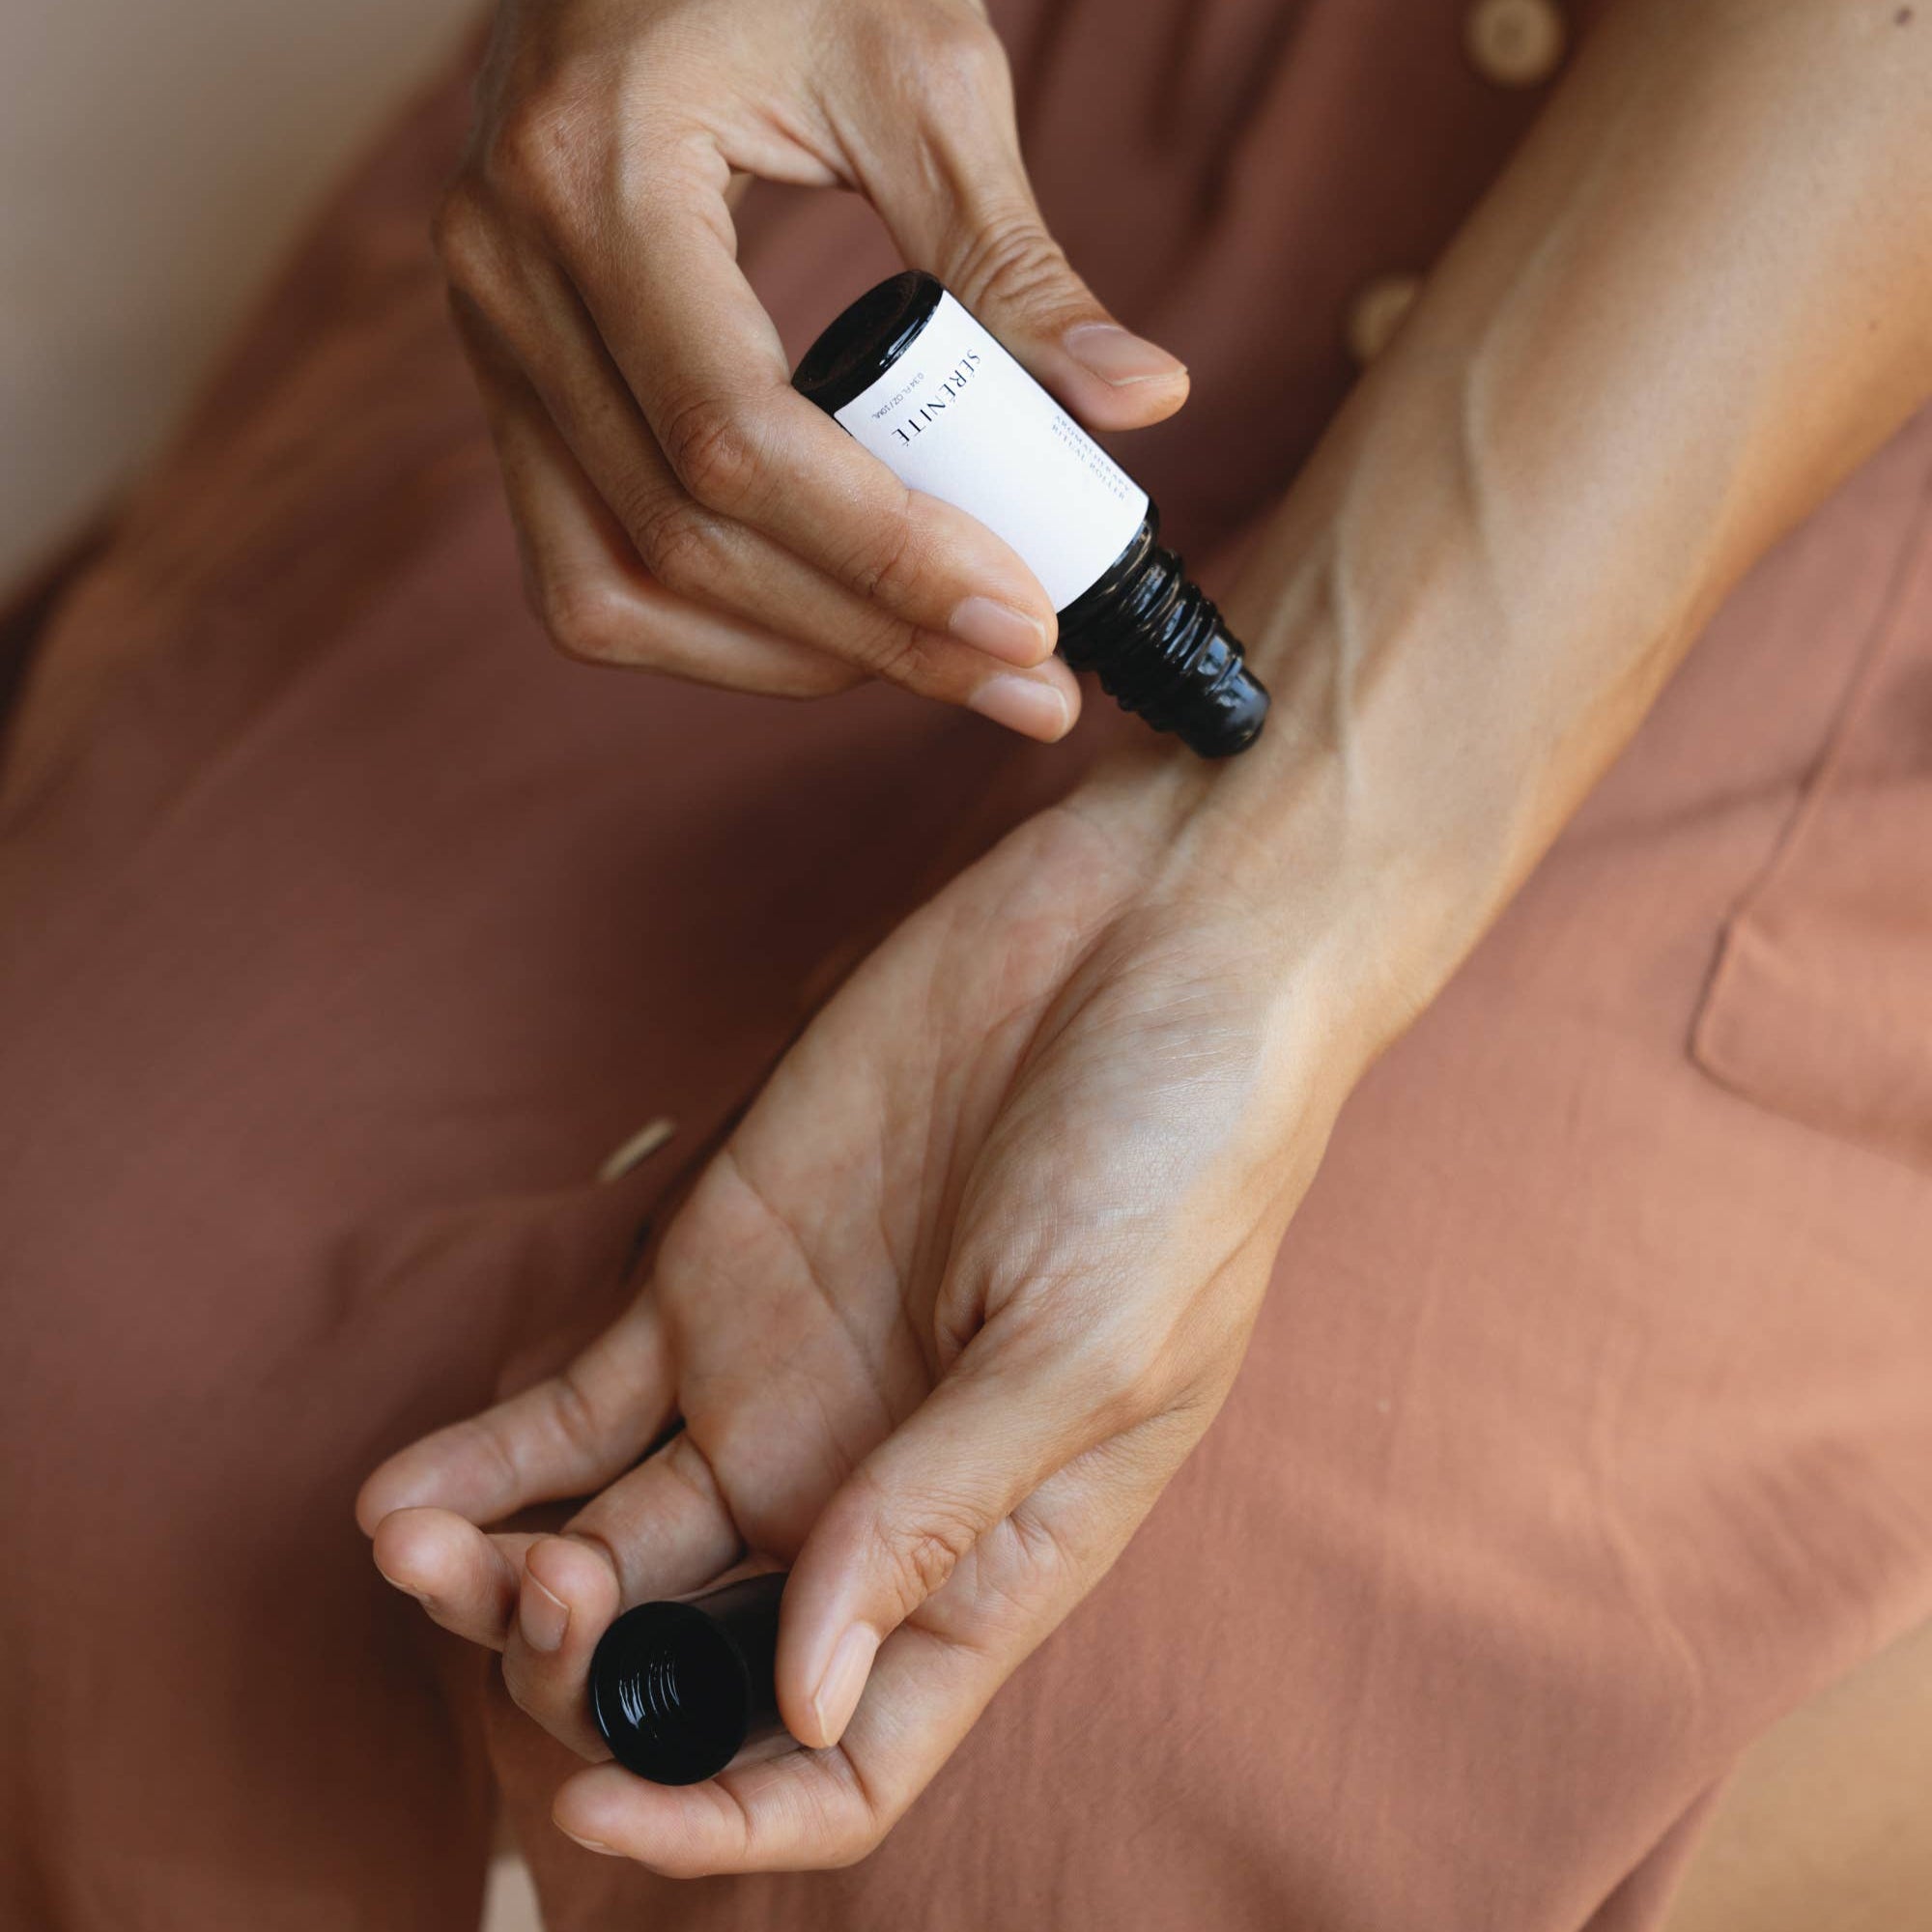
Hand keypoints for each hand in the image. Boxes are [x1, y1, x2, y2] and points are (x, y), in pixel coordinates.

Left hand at [357, 768, 1369, 1872]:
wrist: (1146, 941)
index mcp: (986, 1553)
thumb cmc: (1186, 1156)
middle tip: (543, 1590)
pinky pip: (570, 1405)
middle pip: (688, 1664)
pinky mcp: (714, 1274)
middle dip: (584, 1676)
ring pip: (604, 1545)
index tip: (602, 1807)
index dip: (724, 1816)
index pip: (845, 1753)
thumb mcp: (1093, 1349)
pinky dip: (480, 1459)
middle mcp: (866, 1493)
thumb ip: (941, 1517)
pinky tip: (397, 1499)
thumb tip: (807, 1698)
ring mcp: (778, 1387)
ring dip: (496, 1582)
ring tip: (425, 1550)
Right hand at [439, 0, 1189, 735]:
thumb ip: (1015, 256)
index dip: (886, 556)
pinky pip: (585, 566)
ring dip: (786, 659)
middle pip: (684, 538)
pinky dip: (710, 626)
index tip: (1027, 621)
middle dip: (873, 636)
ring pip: (608, 590)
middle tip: (1023, 684)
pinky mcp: (514, 384)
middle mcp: (509, 275)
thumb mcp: (917, 70)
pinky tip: (830, 626)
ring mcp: (492, 341)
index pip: (733, 439)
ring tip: (937, 663)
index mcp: (597, 176)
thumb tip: (1142, 404)